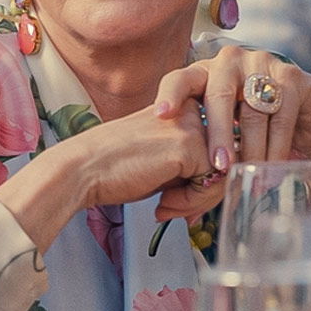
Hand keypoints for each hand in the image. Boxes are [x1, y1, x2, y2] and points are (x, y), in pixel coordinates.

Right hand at [0, 100, 221, 250]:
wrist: (81, 170)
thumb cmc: (116, 167)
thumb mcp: (165, 158)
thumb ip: (196, 161)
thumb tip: (226, 181)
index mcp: (184, 103)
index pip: (221, 141)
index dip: (207, 176)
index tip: (180, 195)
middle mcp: (192, 106)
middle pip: (228, 155)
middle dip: (206, 191)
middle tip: (175, 207)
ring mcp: (192, 123)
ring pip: (226, 170)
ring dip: (200, 200)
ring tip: (168, 206)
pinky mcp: (189, 143)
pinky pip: (213, 182)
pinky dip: (193, 202)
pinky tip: (164, 202)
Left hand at [151, 46, 310, 211]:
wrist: (308, 121)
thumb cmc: (254, 132)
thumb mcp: (220, 140)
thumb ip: (195, 164)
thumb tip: (165, 212)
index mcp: (205, 72)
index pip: (180, 78)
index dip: (170, 95)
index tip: (161, 115)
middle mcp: (231, 62)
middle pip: (219, 95)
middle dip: (218, 134)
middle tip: (218, 165)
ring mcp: (263, 64)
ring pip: (252, 109)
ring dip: (250, 147)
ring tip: (246, 175)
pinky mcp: (292, 77)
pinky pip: (281, 116)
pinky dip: (275, 146)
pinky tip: (271, 169)